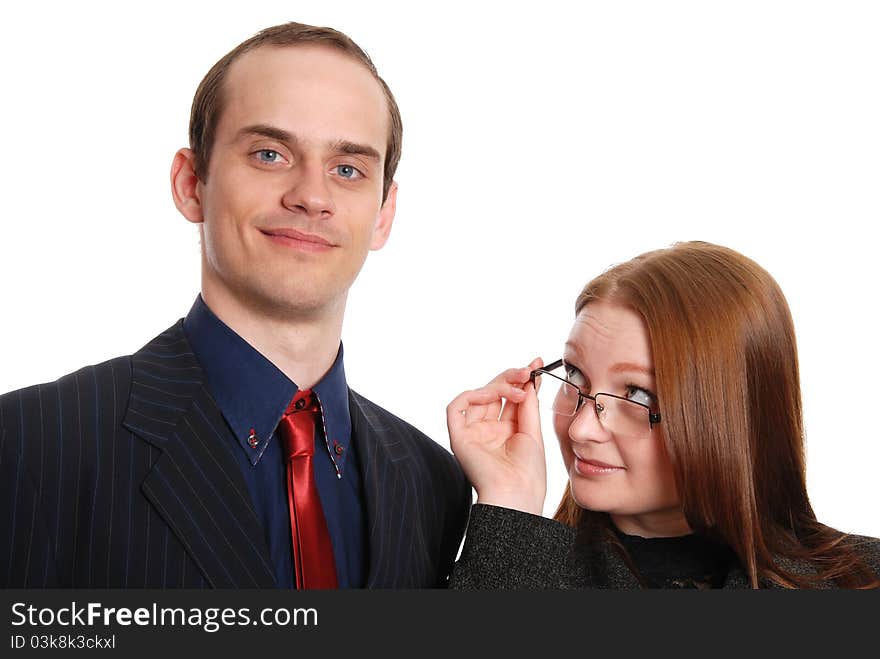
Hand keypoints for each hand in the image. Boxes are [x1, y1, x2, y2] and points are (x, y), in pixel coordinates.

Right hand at [446, 358, 545, 514]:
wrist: (518, 495)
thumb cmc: (528, 473)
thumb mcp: (532, 431)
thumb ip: (528, 404)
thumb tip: (530, 377)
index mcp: (506, 431)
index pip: (509, 397)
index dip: (520, 380)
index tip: (536, 364)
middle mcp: (488, 430)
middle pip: (493, 393)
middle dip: (510, 378)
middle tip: (527, 370)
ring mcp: (473, 433)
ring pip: (477, 396)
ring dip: (498, 386)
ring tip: (518, 389)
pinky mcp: (459, 437)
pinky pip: (456, 408)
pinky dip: (471, 395)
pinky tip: (490, 395)